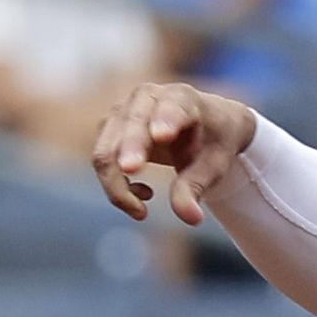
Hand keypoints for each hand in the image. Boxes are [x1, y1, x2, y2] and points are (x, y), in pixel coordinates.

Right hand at [91, 82, 258, 224]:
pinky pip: (103, 161)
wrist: (203, 126)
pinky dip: (117, 186)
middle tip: (133, 174)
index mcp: (182, 98)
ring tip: (142, 212)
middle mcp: (146, 98)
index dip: (166, 120)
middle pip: (130, 127)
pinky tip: (144, 195)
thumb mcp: (214, 166)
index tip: (162, 136)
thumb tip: (190, 218)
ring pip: (106, 150)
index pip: (173, 108)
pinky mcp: (109, 129)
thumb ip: (196, 188)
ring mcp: (122, 112)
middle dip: (130, 150)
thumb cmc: (211, 143)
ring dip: (117, 186)